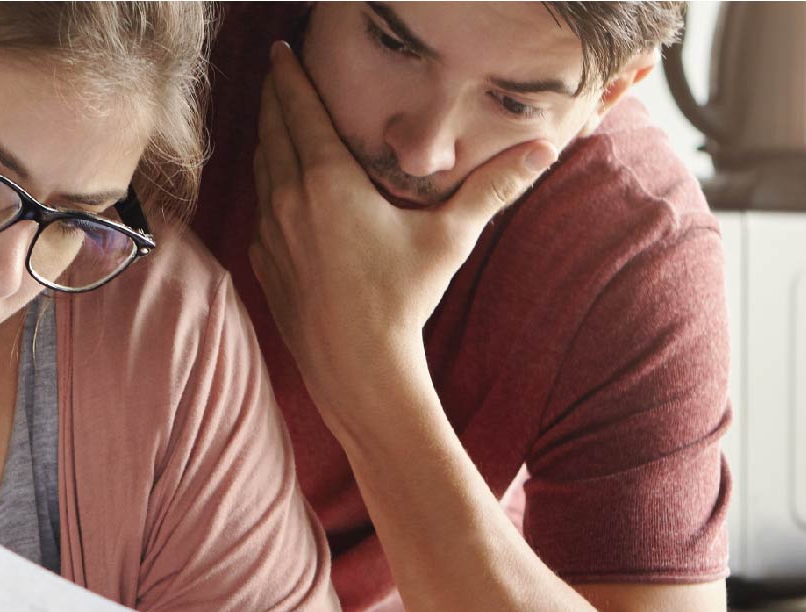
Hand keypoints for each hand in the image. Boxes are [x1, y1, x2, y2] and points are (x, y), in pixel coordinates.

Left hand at [249, 42, 555, 431]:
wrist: (358, 369)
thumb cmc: (404, 300)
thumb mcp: (451, 237)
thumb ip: (494, 188)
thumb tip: (545, 148)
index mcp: (327, 181)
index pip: (299, 109)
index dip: (288, 74)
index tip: (281, 48)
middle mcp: (288, 199)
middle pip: (271, 130)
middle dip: (273, 96)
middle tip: (275, 72)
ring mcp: (270, 233)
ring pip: (260, 168)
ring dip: (266, 138)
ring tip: (275, 120)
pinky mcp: (264, 263)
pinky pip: (259, 209)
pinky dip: (265, 186)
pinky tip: (276, 187)